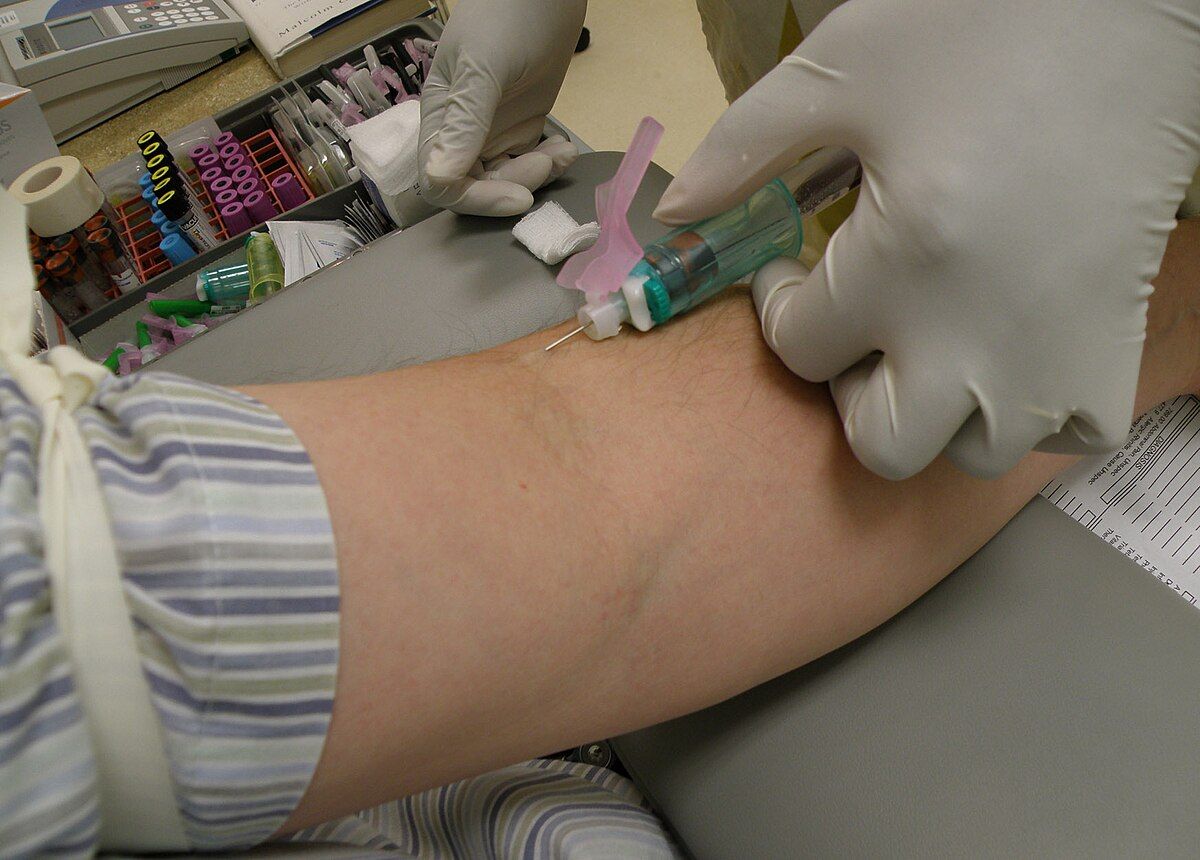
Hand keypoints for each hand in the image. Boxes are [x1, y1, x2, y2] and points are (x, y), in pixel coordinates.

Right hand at [418, 0, 584, 216]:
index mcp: (440, 117)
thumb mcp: (482, 67)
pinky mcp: (523, 126)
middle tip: (545, 165)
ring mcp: (494, 130)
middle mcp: (462, 131)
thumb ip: (463, 123)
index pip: (442, 182)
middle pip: (475, 187)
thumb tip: (438, 177)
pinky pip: (530, 162)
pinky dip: (549, 164)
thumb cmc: (507, 13)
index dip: (476, 199)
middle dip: (510, 187)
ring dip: (535, 177)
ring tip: (559, 153)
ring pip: (505, 179)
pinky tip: (564, 149)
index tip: (516, 196)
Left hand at [656, 0, 1199, 478]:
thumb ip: (744, 148)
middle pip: (880, 440)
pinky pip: (1067, 435)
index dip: (778, 304)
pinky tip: (1006, 350)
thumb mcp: (841, 69)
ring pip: (970, 452)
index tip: (792, 266)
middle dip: (844, 387)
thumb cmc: (981, 28)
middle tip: (851, 323)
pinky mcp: (1116, 346)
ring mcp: (1055, 354)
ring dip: (931, 411)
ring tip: (927, 338)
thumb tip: (672, 217)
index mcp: (903, 260)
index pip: (799, 345)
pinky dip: (1027, 412)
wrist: (1135, 12)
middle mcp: (977, 335)